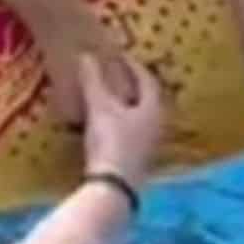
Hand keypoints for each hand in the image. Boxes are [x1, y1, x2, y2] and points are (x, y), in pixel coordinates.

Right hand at [78, 52, 163, 187]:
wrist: (113, 188)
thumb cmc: (111, 142)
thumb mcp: (100, 108)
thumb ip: (93, 81)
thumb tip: (86, 55)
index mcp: (153, 109)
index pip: (148, 80)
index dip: (134, 66)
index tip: (121, 56)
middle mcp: (157, 126)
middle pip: (148, 99)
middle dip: (133, 86)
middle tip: (118, 75)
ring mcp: (149, 146)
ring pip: (141, 118)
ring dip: (128, 106)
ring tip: (111, 98)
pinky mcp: (138, 161)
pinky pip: (133, 133)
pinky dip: (122, 123)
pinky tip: (108, 125)